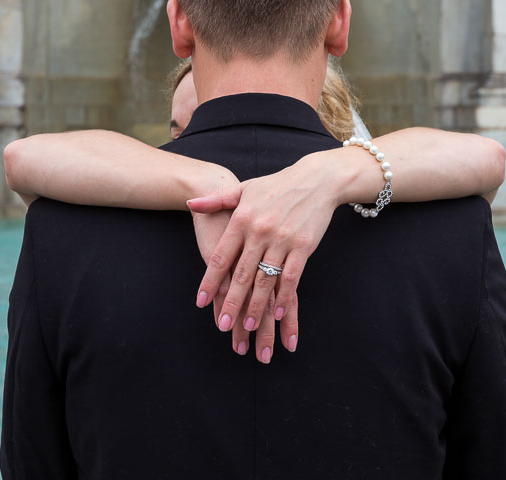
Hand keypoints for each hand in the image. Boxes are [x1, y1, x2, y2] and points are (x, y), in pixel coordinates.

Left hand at [188, 152, 340, 351]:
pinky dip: (283, 296)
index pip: (222, 256)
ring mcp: (282, 239)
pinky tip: (276, 312)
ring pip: (265, 279)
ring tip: (247, 325)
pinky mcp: (303, 246)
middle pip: (242, 273)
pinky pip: (291, 277)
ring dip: (256, 305)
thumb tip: (190, 205)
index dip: (210, 280)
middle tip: (223, 324)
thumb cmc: (276, 185)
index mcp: (243, 218)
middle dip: (231, 301)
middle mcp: (260, 230)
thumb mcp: (244, 188)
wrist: (316, 179)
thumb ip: (216, 200)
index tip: (200, 301)